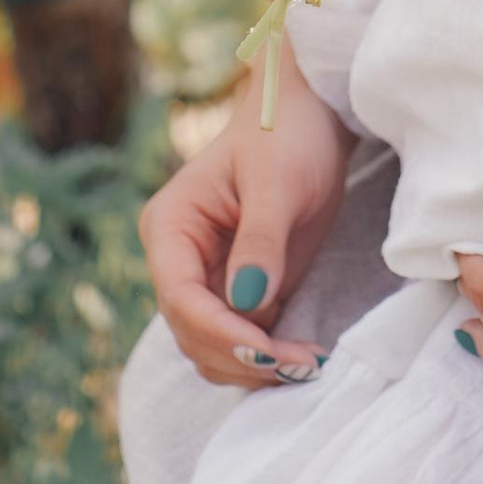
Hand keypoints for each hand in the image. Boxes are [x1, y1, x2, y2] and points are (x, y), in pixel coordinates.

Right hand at [140, 57, 353, 386]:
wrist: (312, 117)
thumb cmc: (287, 135)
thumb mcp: (277, 183)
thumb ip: (260, 242)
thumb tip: (249, 304)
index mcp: (171, 225)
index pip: (179, 296)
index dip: (219, 332)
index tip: (268, 350)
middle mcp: (178, 258)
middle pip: (192, 333)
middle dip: (242, 356)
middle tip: (303, 364)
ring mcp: (205, 278)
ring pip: (212, 348)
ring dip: (255, 366)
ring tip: (309, 362)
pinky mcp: (236, 291)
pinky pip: (241, 340)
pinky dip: (267, 357)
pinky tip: (305, 354)